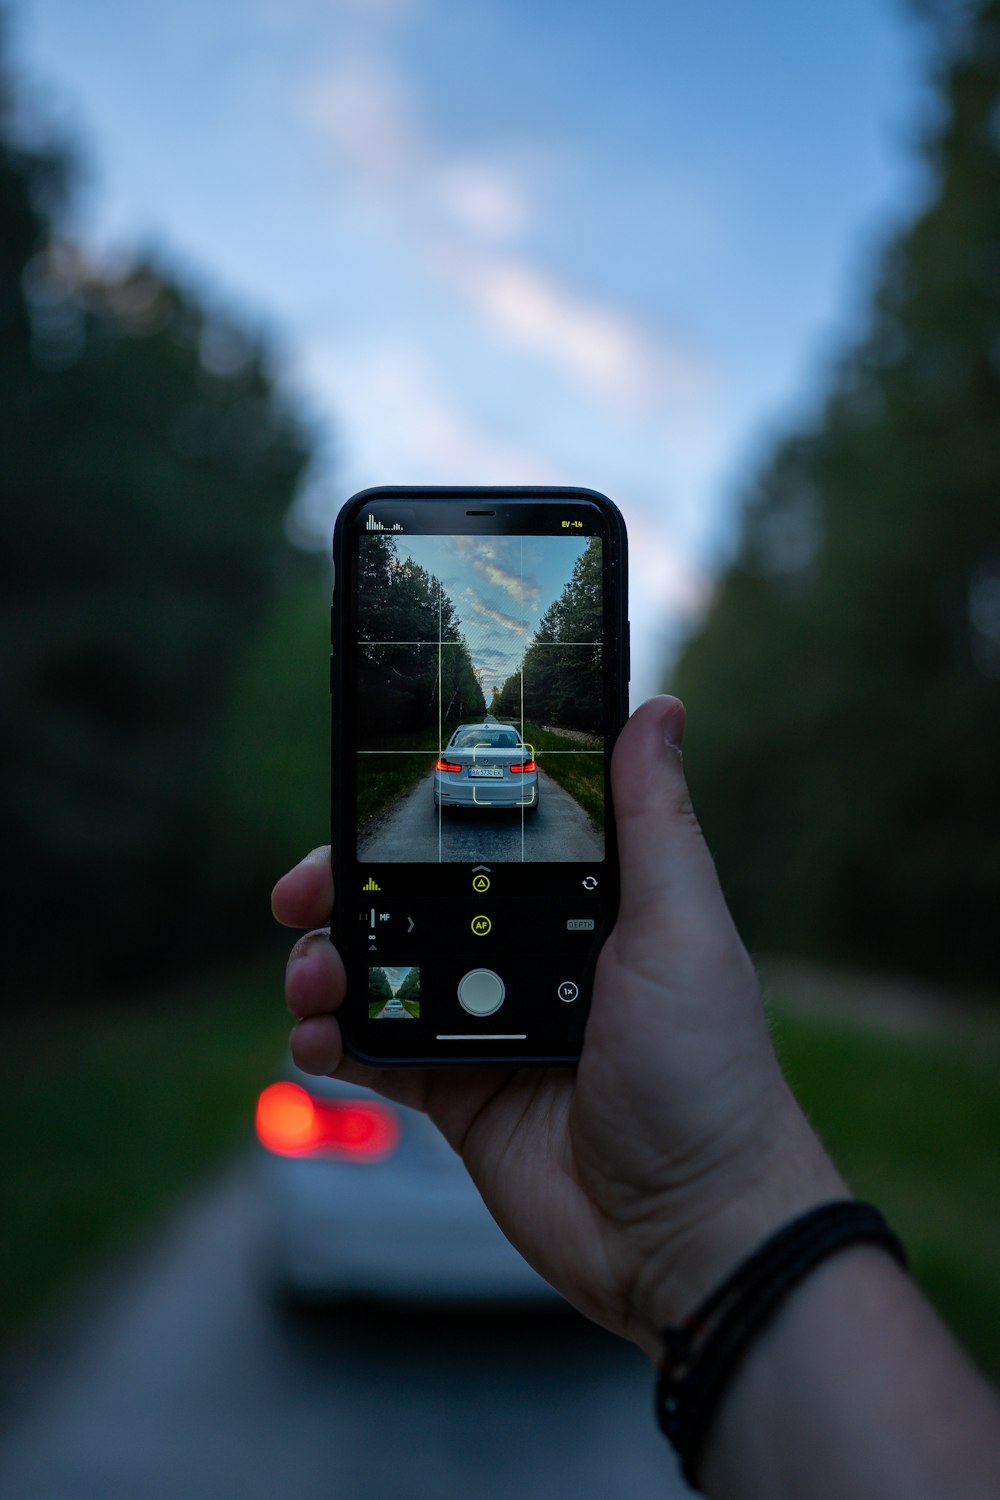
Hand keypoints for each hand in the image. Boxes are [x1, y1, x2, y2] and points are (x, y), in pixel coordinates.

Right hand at [272, 696, 842, 1357]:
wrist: (688, 1230)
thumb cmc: (706, 1070)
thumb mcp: (682, 927)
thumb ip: (654, 820)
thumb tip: (658, 707)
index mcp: (585, 902)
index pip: (486, 835)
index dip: (419, 814)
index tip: (365, 800)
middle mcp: (530, 953)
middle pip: (413, 897)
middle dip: (346, 886)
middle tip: (302, 892)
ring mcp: (487, 1021)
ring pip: (381, 970)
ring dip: (327, 962)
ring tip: (313, 979)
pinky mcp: (458, 1092)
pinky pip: (376, 1050)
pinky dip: (331, 1039)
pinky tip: (315, 1040)